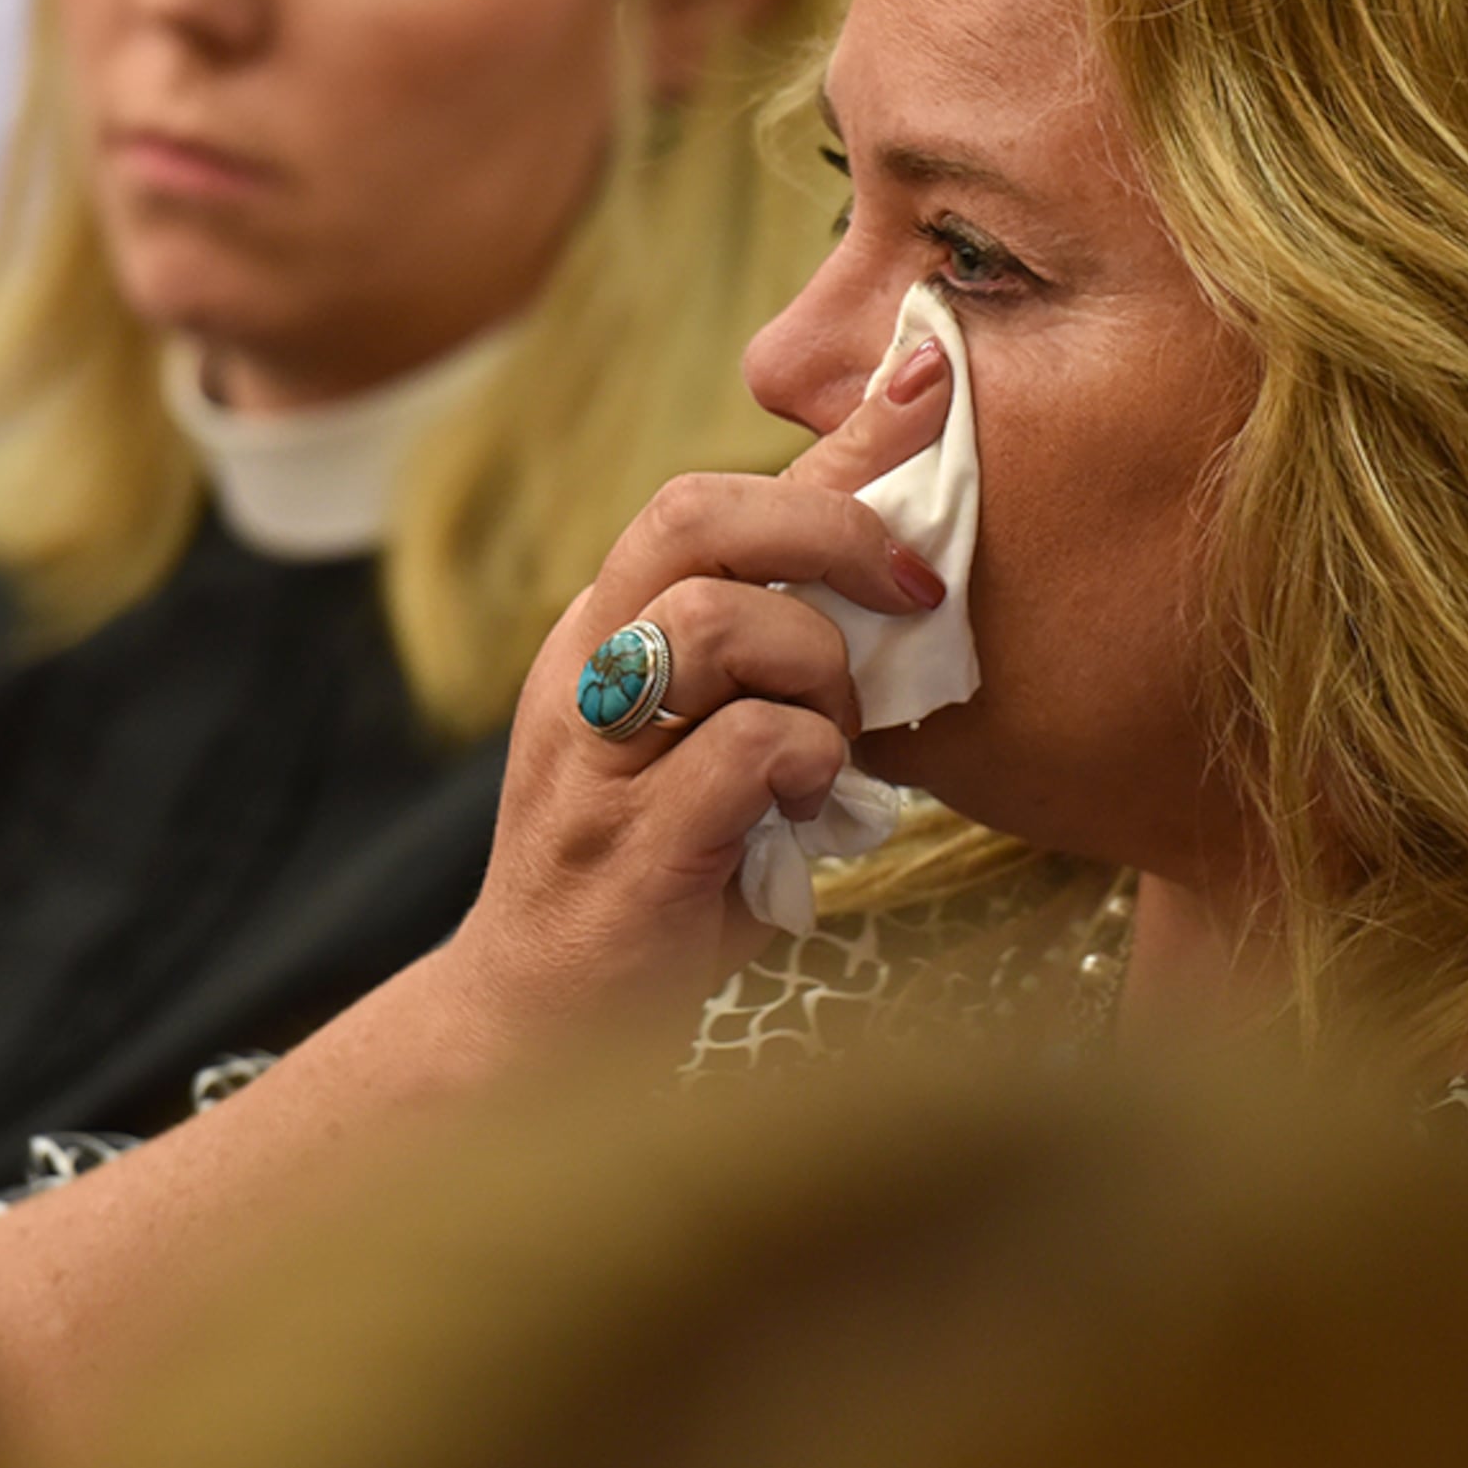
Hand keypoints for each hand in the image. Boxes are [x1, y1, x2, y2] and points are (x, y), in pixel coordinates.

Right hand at [435, 331, 956, 1040]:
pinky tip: (810, 806)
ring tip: (832, 740)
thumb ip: (781, 638)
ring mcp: (596, 758)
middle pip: (692, 518)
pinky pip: (743, 747)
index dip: (828, 460)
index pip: (704, 498)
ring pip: (714, 623)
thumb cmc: (660, 862)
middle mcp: (583, 671)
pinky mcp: (632, 847)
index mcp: (604, 629)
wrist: (541, 1024)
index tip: (925, 443)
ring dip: (817, 670)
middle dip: (829, 533)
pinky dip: (809, 762)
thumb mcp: (711, 728)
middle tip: (911, 597)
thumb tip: (894, 535)